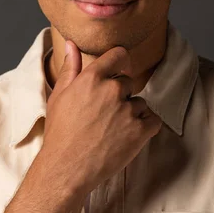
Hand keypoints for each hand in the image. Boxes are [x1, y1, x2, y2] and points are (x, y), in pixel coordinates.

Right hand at [41, 40, 162, 195]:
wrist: (66, 168)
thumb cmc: (60, 132)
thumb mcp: (60, 96)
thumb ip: (71, 67)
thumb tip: (72, 44)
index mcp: (92, 78)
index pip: (119, 55)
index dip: (121, 62)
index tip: (120, 71)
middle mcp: (112, 90)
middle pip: (127, 83)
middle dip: (119, 96)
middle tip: (103, 115)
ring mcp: (128, 111)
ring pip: (139, 103)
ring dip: (131, 113)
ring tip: (111, 130)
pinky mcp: (140, 131)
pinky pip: (153, 120)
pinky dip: (145, 127)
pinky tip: (127, 136)